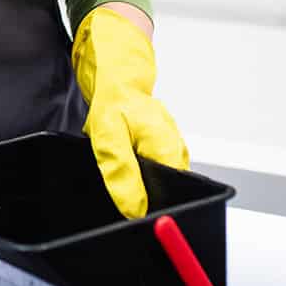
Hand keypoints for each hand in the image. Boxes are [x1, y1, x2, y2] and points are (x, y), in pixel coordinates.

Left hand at [73, 6, 188, 218]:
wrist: (117, 76)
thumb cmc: (115, 98)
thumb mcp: (108, 136)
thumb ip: (122, 173)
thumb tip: (134, 209)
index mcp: (170, 151)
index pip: (173, 198)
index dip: (150, 208)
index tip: (129, 207)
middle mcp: (177, 153)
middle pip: (164, 193)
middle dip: (137, 191)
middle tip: (117, 172)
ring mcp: (171, 151)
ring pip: (153, 182)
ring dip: (132, 177)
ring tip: (118, 157)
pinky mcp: (161, 149)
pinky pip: (148, 170)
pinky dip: (132, 167)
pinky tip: (121, 155)